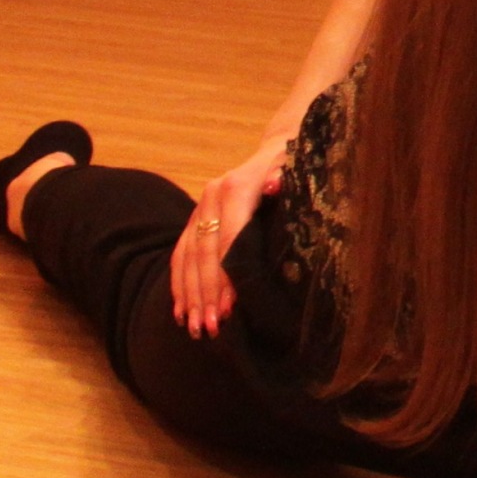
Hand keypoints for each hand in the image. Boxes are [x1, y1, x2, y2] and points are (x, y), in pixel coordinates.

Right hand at [171, 136, 288, 337]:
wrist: (276, 150)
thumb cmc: (295, 166)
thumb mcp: (296, 169)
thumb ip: (284, 179)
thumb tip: (274, 185)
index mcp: (236, 188)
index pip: (227, 238)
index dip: (227, 274)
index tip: (230, 307)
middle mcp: (212, 196)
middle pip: (204, 252)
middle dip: (207, 293)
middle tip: (211, 326)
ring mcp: (201, 208)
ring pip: (188, 256)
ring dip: (190, 295)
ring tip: (197, 327)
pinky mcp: (195, 218)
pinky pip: (180, 254)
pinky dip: (180, 284)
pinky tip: (181, 311)